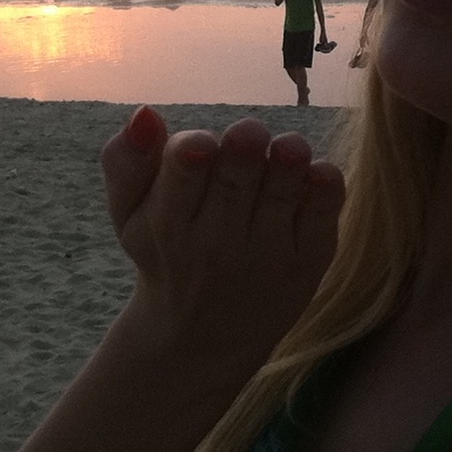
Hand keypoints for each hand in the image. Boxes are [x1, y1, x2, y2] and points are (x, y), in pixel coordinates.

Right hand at [98, 107, 343, 384]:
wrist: (201, 337)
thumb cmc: (164, 251)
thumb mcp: (129, 213)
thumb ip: (126, 161)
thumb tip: (145, 114)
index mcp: (168, 224)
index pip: (181, 183)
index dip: (192, 157)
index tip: (202, 143)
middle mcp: (217, 245)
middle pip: (235, 185)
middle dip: (244, 152)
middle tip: (249, 133)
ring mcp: (266, 255)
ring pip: (282, 194)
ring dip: (288, 162)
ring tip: (289, 148)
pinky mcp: (307, 262)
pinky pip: (322, 216)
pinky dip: (324, 188)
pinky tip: (317, 171)